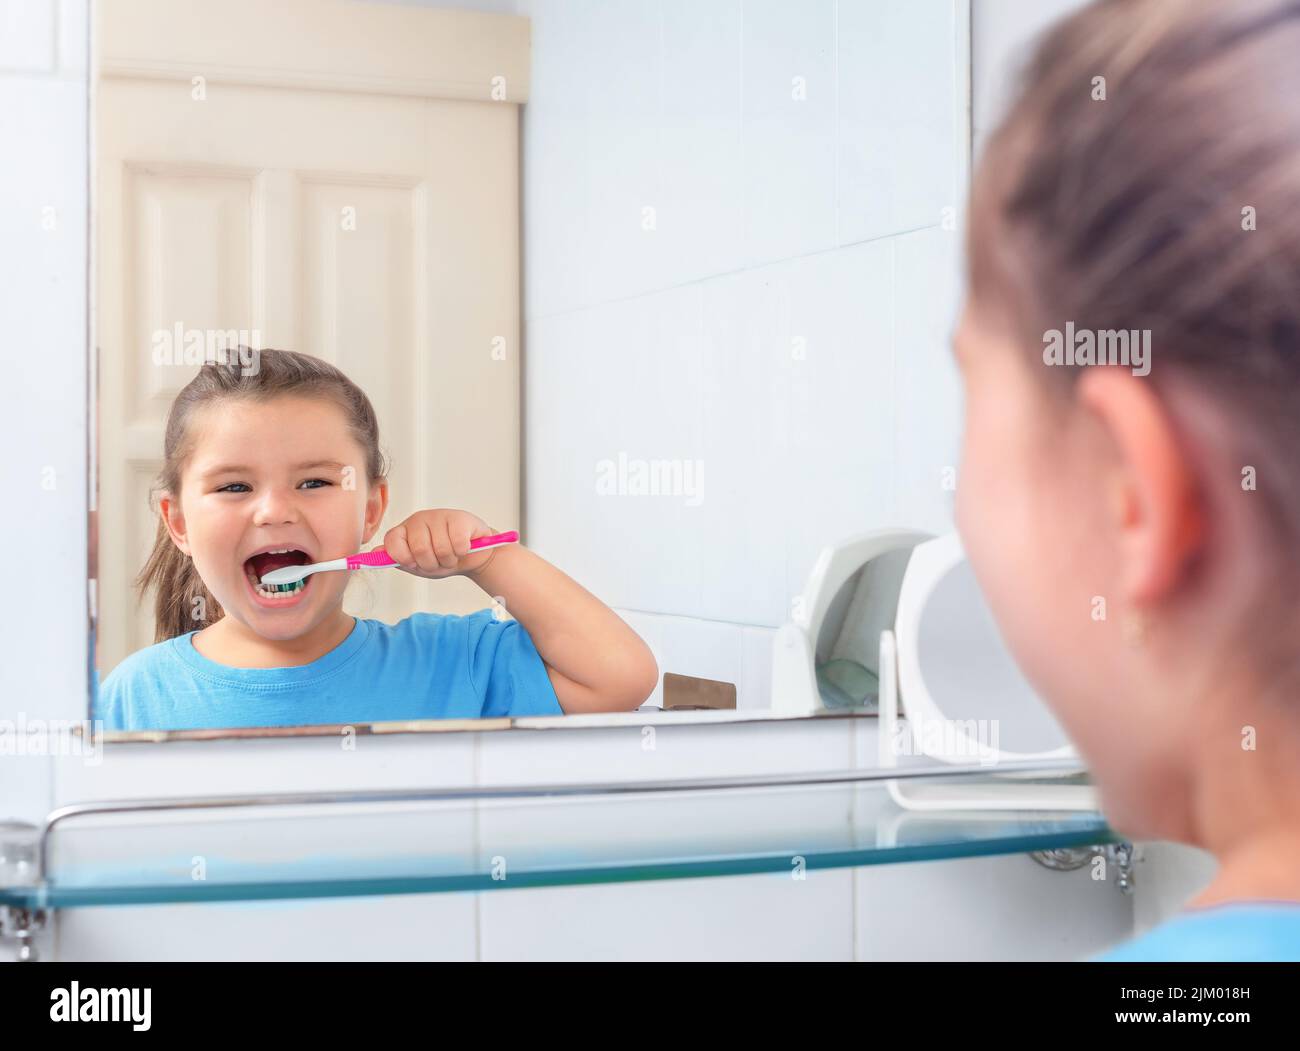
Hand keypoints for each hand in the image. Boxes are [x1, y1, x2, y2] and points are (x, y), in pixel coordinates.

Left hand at [377, 508, 500, 579]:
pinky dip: (462, 552)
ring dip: (449, 560)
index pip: (392, 541)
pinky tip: (463, 547)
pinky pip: (458, 543)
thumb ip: (396, 559)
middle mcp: (419, 520)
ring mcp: (439, 516)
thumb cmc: (442, 559)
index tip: (414, 563)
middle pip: (420, 549)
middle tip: (438, 561)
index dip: (404, 557)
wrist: (472, 556)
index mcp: (405, 530)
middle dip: (432, 564)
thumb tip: (375, 554)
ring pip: (441, 548)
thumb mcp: (416, 565)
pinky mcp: (460, 518)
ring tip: (452, 555)